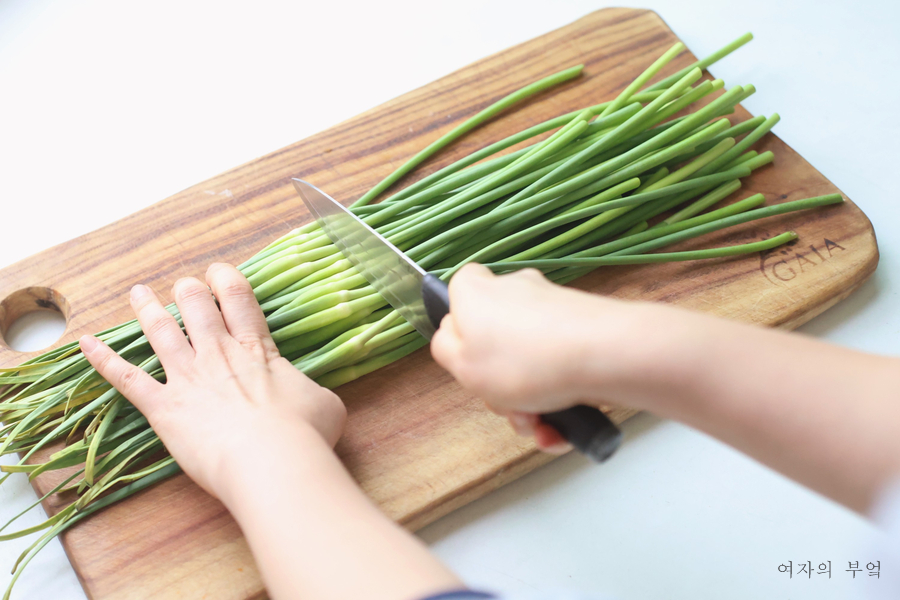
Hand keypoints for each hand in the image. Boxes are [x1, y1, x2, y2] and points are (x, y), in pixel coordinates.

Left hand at [79, 263, 346, 501]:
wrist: (272, 461)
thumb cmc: (304, 433)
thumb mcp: (325, 403)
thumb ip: (311, 389)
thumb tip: (312, 394)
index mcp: (256, 349)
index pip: (238, 298)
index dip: (227, 279)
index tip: (220, 272)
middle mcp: (218, 353)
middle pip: (195, 306)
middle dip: (189, 291)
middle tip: (186, 285)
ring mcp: (187, 377)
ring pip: (160, 331)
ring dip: (147, 309)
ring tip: (138, 292)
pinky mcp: (163, 407)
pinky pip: (126, 378)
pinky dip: (103, 360)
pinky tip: (85, 343)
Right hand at [430, 263, 649, 450]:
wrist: (604, 357)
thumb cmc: (528, 359)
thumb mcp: (461, 365)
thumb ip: (445, 349)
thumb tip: (453, 340)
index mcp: (476, 290)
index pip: (457, 297)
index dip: (459, 335)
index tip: (468, 361)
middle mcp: (514, 292)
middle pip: (495, 344)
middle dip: (499, 386)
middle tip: (507, 404)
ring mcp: (551, 311)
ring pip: (529, 365)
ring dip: (530, 403)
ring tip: (539, 423)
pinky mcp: (582, 331)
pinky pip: (559, 371)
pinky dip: (558, 402)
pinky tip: (561, 428)